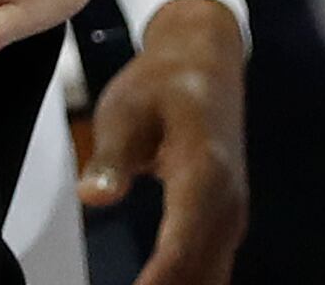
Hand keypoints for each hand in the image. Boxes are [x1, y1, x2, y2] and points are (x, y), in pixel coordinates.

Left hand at [79, 0, 246, 284]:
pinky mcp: (225, 222)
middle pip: (198, 273)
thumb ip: (110, 158)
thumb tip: (93, 197)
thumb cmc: (160, 83)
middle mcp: (227, 203)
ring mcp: (231, 215)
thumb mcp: (124, 109)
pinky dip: (186, 284)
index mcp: (204, 174)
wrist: (206, 61)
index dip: (155, 283)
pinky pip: (210, 269)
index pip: (179, 247)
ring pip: (209, 276)